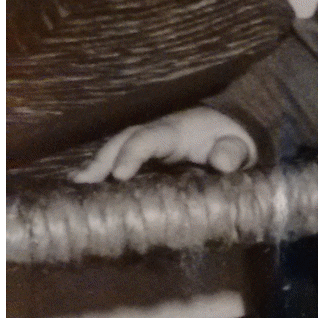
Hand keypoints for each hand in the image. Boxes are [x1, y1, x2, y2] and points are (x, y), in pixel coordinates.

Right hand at [72, 108, 255, 183]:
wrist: (234, 130)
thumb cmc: (236, 141)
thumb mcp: (241, 146)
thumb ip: (232, 152)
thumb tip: (222, 163)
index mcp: (177, 130)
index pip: (149, 137)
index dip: (132, 154)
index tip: (120, 175)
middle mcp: (157, 132)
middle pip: (124, 140)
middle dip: (103, 159)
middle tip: (84, 183)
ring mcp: (150, 141)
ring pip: (118, 148)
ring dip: (98, 165)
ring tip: (77, 186)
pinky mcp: (149, 154)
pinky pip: (122, 157)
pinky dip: (105, 170)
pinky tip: (88, 187)